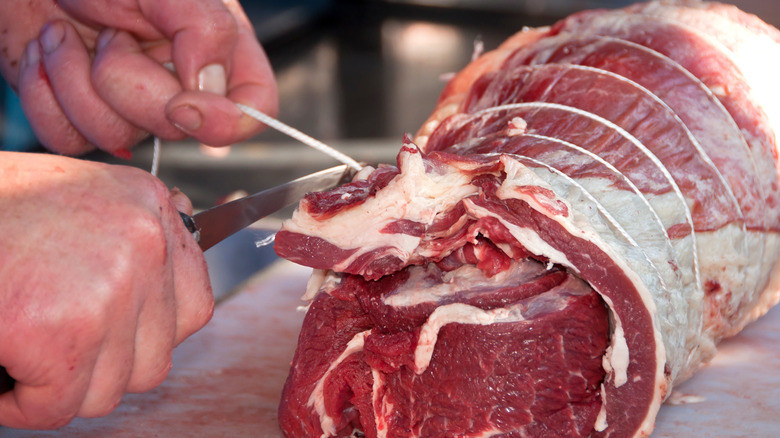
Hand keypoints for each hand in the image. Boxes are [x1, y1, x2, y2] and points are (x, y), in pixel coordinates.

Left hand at [0, 0, 277, 154]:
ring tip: (65, 32)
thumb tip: (209, 86)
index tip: (182, 105)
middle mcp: (180, 85)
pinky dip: (44, 93)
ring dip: (75, 79)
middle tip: (110, 31)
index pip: (256, 110)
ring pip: (117, 139)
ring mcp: (131, 108)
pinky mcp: (82, 118)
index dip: (225, 123)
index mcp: (217, 50)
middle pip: (177, 130)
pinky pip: (70, 139)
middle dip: (128, 81)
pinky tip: (46, 51)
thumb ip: (205, 29)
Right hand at [0, 152, 212, 428]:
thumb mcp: (81, 199)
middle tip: (52, 350)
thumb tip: (166, 269)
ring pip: (108, 390)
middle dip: (99, 369)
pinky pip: (55, 406)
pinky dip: (21, 405)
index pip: (194, 309)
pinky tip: (1, 368)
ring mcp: (111, 287)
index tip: (111, 339)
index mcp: (151, 208)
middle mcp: (146, 243)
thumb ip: (128, 237)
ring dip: (60, 387)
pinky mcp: (61, 331)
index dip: (148, 338)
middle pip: (153, 360)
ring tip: (22, 351)